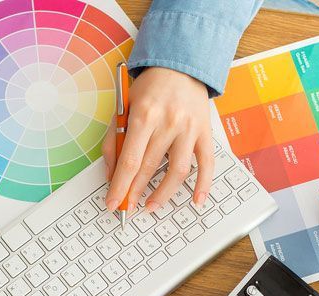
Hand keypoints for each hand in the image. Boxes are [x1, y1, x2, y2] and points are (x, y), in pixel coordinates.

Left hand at [102, 67, 213, 215]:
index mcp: (144, 115)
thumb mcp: (123, 107)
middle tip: (127, 207)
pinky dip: (203, 185)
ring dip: (163, 194)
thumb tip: (112, 175)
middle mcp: (168, 123)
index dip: (120, 186)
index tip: (113, 203)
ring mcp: (189, 129)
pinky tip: (196, 201)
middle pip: (150, 168)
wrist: (180, 65)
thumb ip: (114, 140)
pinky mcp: (205, 132)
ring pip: (178, 171)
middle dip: (135, 192)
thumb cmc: (149, 88)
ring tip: (151, 206)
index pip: (129, 161)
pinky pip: (206, 163)